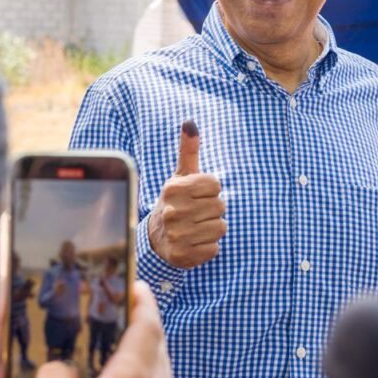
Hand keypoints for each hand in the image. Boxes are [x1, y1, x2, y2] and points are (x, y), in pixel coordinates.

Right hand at [34, 282, 171, 377]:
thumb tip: (61, 365)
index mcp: (134, 376)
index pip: (148, 324)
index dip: (142, 300)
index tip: (133, 284)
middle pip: (157, 341)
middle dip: (142, 319)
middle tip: (120, 307)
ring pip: (159, 364)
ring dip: (143, 346)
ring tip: (115, 342)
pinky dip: (143, 371)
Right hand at [148, 121, 225, 268]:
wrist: (157, 237)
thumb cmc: (177, 201)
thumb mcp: (181, 175)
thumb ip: (188, 150)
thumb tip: (190, 122)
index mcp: (174, 188)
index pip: (215, 184)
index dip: (210, 190)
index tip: (197, 195)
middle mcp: (173, 211)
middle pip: (220, 207)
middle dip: (213, 210)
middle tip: (196, 213)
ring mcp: (177, 235)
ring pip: (220, 228)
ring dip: (212, 229)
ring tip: (196, 227)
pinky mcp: (182, 256)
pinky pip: (214, 249)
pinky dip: (208, 247)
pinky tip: (194, 242)